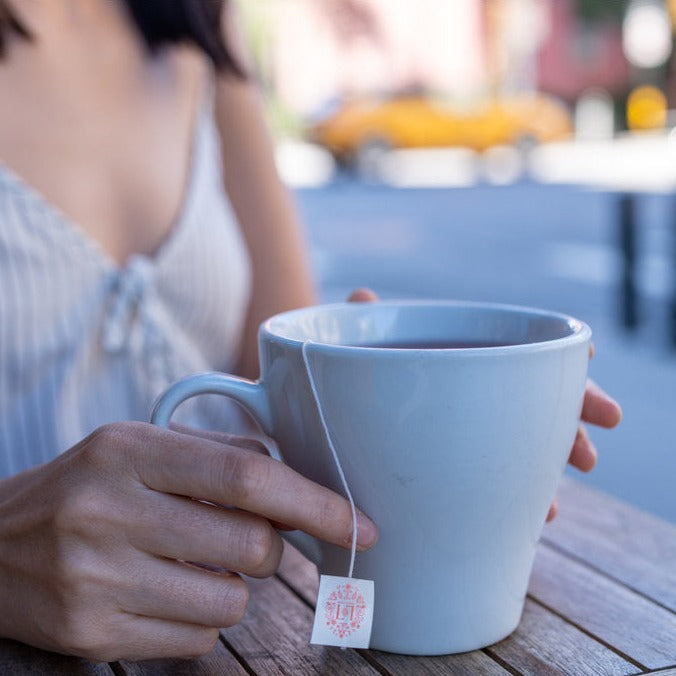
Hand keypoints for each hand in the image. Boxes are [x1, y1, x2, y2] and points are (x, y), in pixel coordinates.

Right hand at [0, 423, 376, 660]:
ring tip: (190, 561)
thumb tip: (299, 479)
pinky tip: (163, 590)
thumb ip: (224, 455)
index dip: (315, 504)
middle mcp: (109, 511)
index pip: (247, 478)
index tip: (360, 526)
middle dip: (271, 548)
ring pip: (231, 601)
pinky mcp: (91, 633)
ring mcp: (96, 578)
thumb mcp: (145, 446)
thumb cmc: (90, 485)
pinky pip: (196, 638)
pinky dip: (201, 616)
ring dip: (234, 585)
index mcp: (131, 450)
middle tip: (247, 535)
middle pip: (251, 546)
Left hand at [345, 290, 622, 521]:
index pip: (514, 351)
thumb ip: (359, 323)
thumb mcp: (350, 344)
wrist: (322, 409)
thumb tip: (361, 296)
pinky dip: (515, 497)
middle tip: (589, 452)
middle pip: (533, 397)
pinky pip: (493, 479)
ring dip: (543, 472)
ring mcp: (463, 429)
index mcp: (455, 354)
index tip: (589, 357)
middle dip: (568, 418)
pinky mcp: (451, 467)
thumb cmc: (340, 367)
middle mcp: (469, 391)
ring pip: (521, 443)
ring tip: (553, 508)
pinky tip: (524, 519)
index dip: (550, 353)